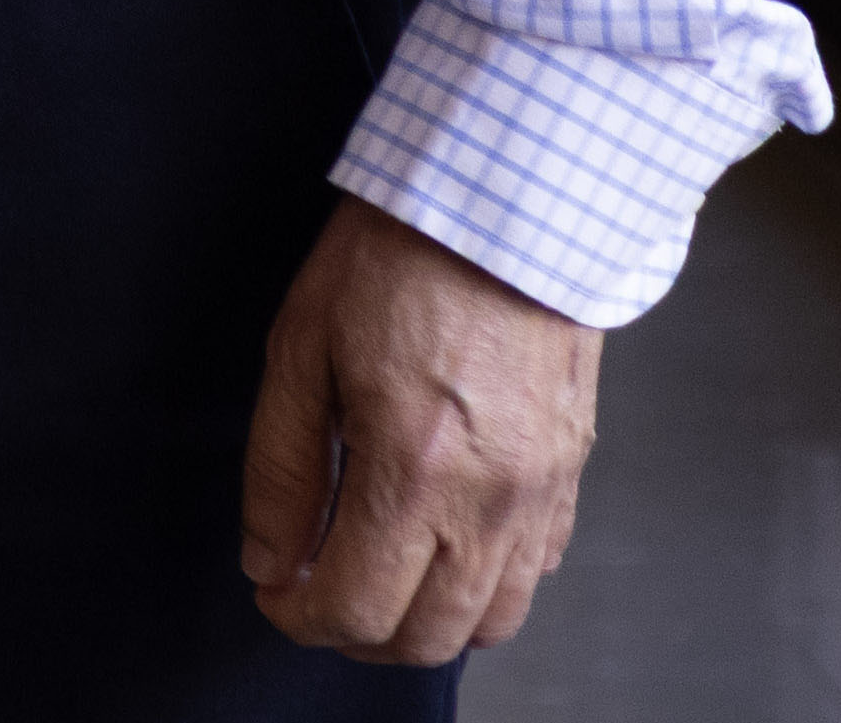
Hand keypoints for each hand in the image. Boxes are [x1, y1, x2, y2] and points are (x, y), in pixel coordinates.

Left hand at [238, 196, 604, 663]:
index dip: (299, 617)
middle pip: (429, 638)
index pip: (356, 606)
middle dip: (358, 635)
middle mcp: (490, 502)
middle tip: (313, 593)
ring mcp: (543, 494)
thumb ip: (283, 469)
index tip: (272, 595)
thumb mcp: (300, 349)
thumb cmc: (399, 257)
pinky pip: (536, 571)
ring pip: (494, 621)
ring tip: (373, 580)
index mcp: (414, 471)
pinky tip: (441, 545)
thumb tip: (267, 557)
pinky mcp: (572, 473)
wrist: (506, 203)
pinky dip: (486, 585)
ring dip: (426, 623)